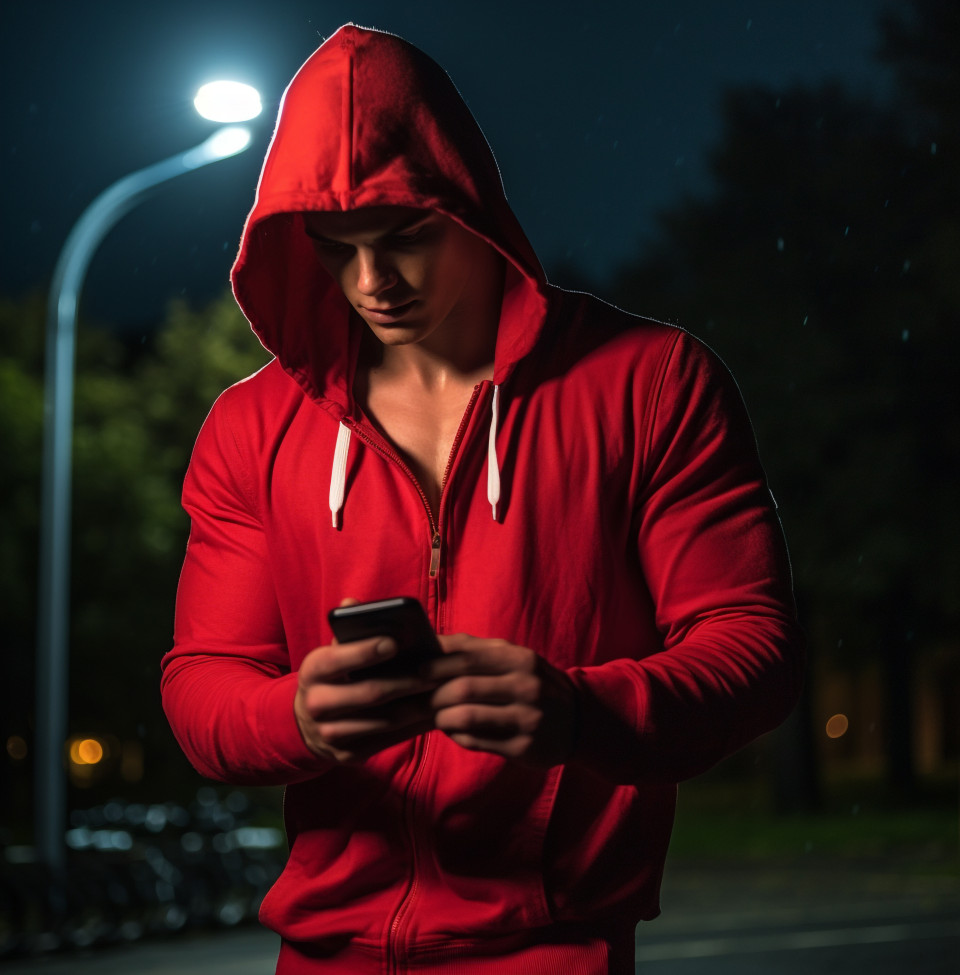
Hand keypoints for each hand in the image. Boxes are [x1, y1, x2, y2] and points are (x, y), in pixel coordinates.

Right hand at [295, 632, 437, 763]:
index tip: (394, 642)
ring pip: (385, 720)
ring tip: (443, 691)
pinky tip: (434, 712)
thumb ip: (346, 630)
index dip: (365, 651)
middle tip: (436, 671)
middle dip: (407, 681)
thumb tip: (353, 602)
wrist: (307, 724)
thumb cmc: (333, 676)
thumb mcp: (333, 652)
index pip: (336, 659)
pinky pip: (389, 740)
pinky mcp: (348, 754)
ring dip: (418, 706)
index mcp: (312, 671)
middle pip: (369, 693)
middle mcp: (316, 704)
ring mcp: (330, 733)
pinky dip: (415, 726)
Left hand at [424, 635, 577, 767]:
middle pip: (463, 687)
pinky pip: (477, 741)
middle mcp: (526, 686)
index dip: (436, 664)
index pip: (468, 657)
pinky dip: (457, 735)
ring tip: (435, 716)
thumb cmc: (531, 683)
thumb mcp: (512, 659)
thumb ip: (474, 650)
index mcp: (519, 659)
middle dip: (433, 694)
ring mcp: (526, 718)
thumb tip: (430, 641)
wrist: (577, 720)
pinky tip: (453, 730)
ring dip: (442, 717)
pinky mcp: (523, 747)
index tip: (415, 670)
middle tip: (416, 698)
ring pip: (467, 716)